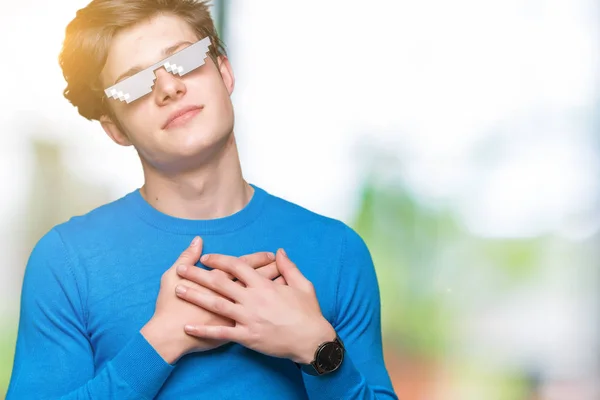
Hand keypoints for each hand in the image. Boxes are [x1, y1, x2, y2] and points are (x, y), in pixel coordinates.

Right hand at [141, 237, 283, 363]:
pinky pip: (257, 320)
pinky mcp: (236, 331)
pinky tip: (277, 309)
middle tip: (284, 266)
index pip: (245, 266)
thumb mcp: (173, 276)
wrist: (169, 336)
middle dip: (272, 271)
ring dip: (273, 290)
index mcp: (220, 281)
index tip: (271, 255)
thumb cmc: (169, 307)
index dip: (259, 259)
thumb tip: (198, 242)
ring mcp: (236, 314)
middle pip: (257, 280)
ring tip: (285, 283)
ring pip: (261, 299)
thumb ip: (186, 256)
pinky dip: (268, 314)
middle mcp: (231, 296)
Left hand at [174, 248, 335, 363]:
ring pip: (216, 304)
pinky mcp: (247, 336)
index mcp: (264, 285)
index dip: (219, 260)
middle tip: (181, 268)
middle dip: (198, 274)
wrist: (311, 340)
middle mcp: (252, 299)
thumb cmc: (308, 313)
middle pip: (220, 283)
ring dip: (195, 296)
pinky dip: (203, 331)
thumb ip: (289, 267)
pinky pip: (221, 333)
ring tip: (178, 290)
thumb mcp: (303, 285)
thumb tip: (279, 251)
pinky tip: (188, 328)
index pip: (237, 266)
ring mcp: (248, 318)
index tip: (206, 257)